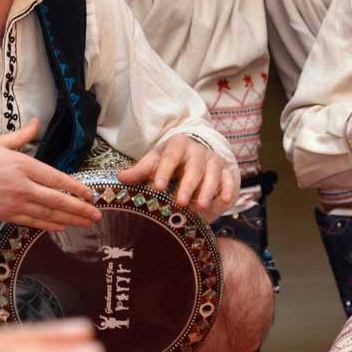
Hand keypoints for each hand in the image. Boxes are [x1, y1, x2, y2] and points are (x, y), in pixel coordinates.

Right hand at [0, 118, 100, 230]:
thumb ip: (23, 136)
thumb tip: (37, 122)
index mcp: (23, 164)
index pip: (57, 179)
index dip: (76, 188)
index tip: (90, 194)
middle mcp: (23, 186)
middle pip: (58, 200)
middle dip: (79, 208)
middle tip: (96, 214)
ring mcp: (14, 203)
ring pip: (48, 214)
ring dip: (69, 220)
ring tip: (85, 223)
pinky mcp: (5, 215)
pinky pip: (33, 222)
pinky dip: (49, 225)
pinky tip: (60, 227)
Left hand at [118, 137, 237, 221]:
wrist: (194, 151)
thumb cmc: (170, 160)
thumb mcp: (154, 161)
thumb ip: (140, 171)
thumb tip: (121, 178)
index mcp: (178, 145)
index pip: (170, 157)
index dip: (164, 171)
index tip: (158, 187)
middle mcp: (198, 151)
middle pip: (194, 168)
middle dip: (188, 185)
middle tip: (180, 202)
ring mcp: (213, 160)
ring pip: (213, 174)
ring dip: (208, 190)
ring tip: (201, 207)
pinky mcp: (225, 170)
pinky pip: (229, 178)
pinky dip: (228, 188)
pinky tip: (225, 200)